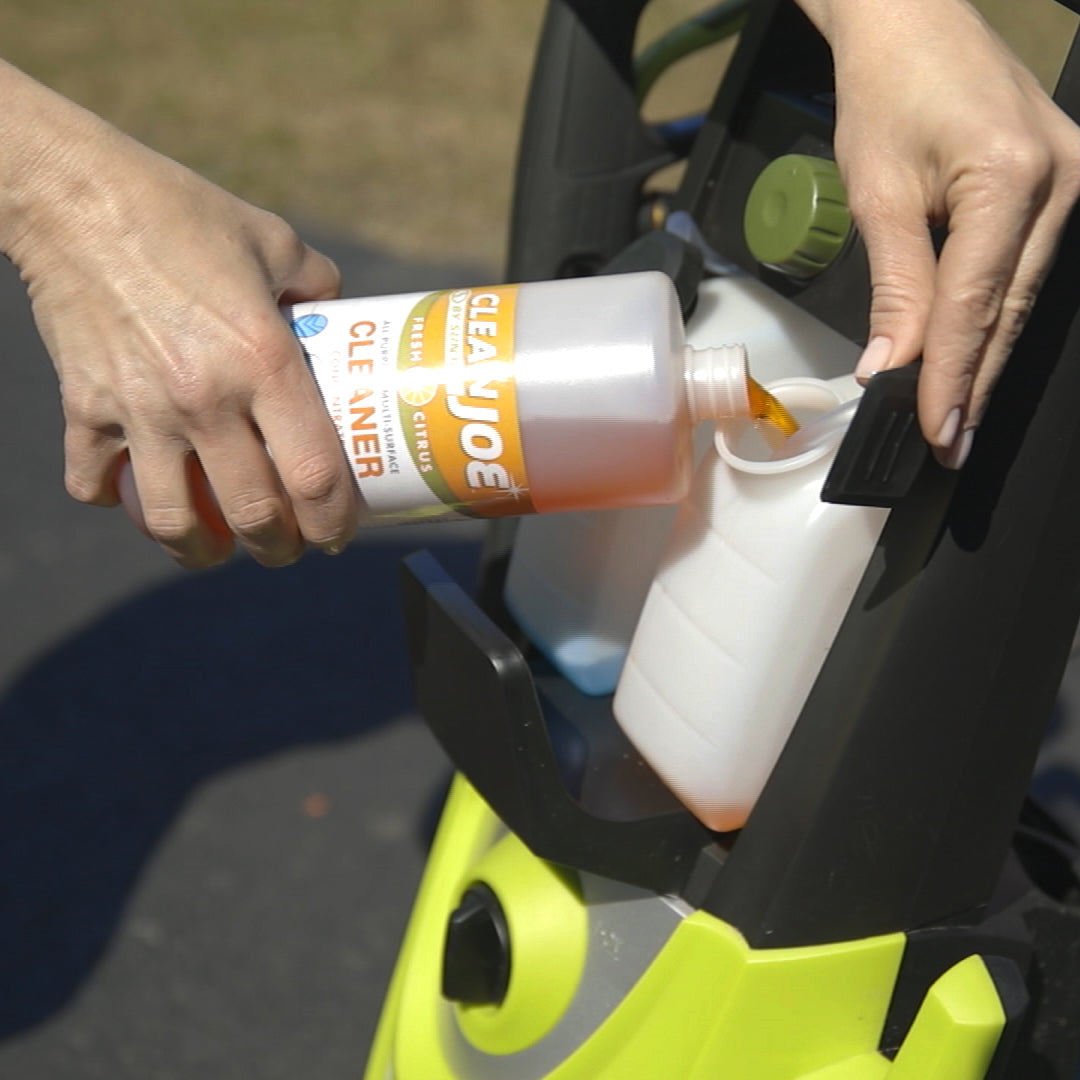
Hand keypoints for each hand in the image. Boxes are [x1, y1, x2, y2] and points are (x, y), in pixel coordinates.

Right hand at [2, 68, 358, 566]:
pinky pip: (93, 481)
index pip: (313, 472)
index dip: (335, 519)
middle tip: (287, 548)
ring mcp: (138, 408)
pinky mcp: (82, 405)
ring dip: (199, 550)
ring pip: (170, 520)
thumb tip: (339, 318)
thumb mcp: (272, 240)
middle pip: (253, 513)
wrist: (71, 193)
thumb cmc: (180, 211)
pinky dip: (114, 499)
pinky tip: (135, 493)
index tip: (339, 532)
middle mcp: (203, 396)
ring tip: (216, 549)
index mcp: (262, 359)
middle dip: (278, 548)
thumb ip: (316, 285)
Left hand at [800, 0, 1079, 466]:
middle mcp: (1062, 181)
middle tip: (948, 444)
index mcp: (1012, 177)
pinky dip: (994, 316)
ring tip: (956, 417)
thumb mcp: (878, 195)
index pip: (974, 305)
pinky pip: (1023, 267)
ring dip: (984, 357)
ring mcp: (1071, 181)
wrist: (911, 23)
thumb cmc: (887, 92)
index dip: (951, 376)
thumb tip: (889, 367)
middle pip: (1008, 309)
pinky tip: (974, 356)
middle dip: (973, 382)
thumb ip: (894, 287)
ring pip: (1020, 295)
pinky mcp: (1061, 183)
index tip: (934, 432)